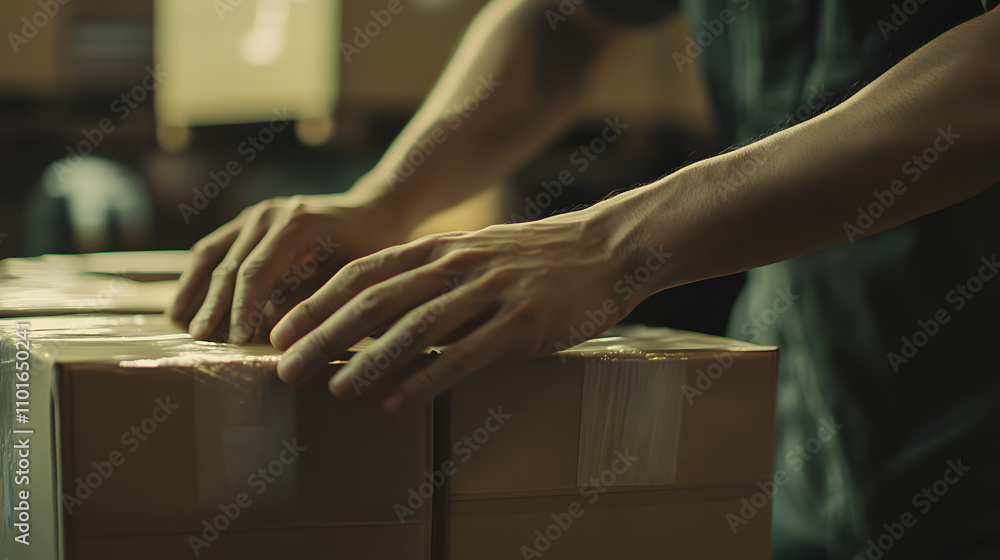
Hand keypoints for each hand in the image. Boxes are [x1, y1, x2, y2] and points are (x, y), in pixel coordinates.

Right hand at [167, 192, 409, 342]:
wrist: (375, 211)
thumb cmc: (373, 247)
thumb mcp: (355, 273)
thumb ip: (316, 297)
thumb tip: (277, 333)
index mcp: (298, 223)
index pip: (258, 272)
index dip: (243, 309)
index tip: (236, 342)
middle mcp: (272, 213)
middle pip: (231, 264)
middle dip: (216, 307)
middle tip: (203, 341)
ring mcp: (257, 213)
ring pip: (213, 253)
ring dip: (196, 291)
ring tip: (183, 325)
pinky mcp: (249, 221)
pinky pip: (214, 247)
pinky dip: (197, 276)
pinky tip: (185, 304)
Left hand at [269, 207, 646, 414]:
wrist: (607, 248)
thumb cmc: (536, 257)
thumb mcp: (476, 253)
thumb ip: (431, 275)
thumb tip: (376, 314)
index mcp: (440, 248)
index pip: (362, 273)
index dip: (317, 304)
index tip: (280, 333)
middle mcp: (457, 266)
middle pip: (376, 301)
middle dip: (323, 335)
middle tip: (285, 369)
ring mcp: (490, 293)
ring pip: (416, 327)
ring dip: (369, 361)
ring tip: (333, 391)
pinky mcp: (523, 323)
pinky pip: (466, 355)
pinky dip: (427, 380)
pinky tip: (396, 403)